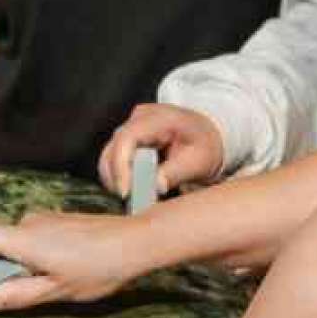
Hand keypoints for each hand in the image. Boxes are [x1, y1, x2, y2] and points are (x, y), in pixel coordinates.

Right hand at [0, 211, 143, 312]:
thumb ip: (18, 295)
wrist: (135, 242)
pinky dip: (34, 255)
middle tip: (19, 294)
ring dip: (19, 264)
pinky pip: (32, 237)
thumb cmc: (99, 268)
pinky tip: (62, 269)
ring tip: (48, 283)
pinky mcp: (57, 220)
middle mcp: (27, 223)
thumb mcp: (57, 290)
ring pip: (14, 242)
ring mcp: (43, 219)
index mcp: (22, 239)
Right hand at [98, 103, 224, 199]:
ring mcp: (131, 126)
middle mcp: (139, 118)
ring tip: (134, 196)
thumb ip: (176, 172)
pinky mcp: (128, 138)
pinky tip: (133, 188)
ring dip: (116, 178)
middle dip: (116, 177)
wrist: (207, 134)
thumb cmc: (204, 144)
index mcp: (158, 118)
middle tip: (131, 199)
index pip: (127, 138)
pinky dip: (120, 176)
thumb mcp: (198, 160)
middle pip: (113, 147)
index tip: (125, 191)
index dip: (120, 165)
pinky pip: (114, 158)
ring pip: (109, 155)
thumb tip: (157, 186)